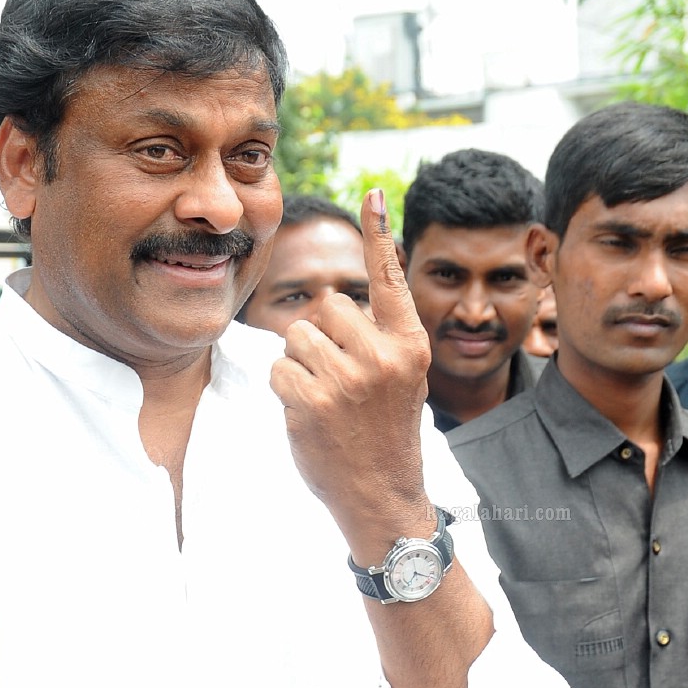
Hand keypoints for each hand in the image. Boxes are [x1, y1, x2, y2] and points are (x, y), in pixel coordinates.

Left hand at [270, 190, 433, 566]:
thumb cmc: (383, 433)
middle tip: (339, 378)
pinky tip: (309, 414)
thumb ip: (379, 337)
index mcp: (409, 345)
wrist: (381, 495)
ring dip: (300, 364)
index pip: (389, 279)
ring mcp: (348, 380)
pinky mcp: (312, 402)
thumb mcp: (399, 378)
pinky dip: (285, 389)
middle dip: (322, 335)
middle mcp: (383, 356)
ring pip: (298, 336)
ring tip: (325, 398)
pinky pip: (279, 368)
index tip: (372, 192)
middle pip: (328, 306)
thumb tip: (338, 296)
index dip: (377, 234)